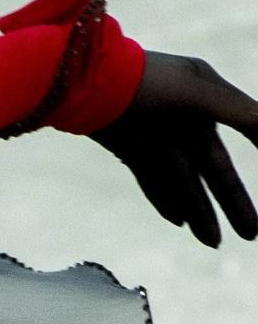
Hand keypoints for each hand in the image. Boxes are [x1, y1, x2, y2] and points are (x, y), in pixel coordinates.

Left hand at [90, 50, 257, 246]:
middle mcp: (185, 114)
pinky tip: (180, 222)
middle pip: (214, 167)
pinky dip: (164, 199)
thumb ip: (238, 112)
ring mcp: (156, 133)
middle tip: (250, 234)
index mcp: (206, 93)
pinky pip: (152, 180)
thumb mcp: (195, 93)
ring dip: (200, 211)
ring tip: (214, 242)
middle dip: (233, 201)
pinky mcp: (129, 149)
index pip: (244, 126)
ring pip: (183, 180)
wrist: (82, 82)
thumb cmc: (142, 80)